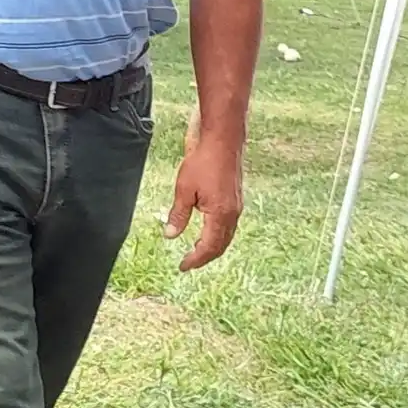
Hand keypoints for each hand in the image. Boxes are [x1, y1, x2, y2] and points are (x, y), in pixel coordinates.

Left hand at [164, 135, 244, 271]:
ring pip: (226, 236)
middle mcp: (233, 214)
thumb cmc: (203, 161)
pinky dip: (218, 234)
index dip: (196, 259)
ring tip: (196, 252)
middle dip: (205, 257)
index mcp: (220, 215)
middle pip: (220, 245)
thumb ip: (178, 215)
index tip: (183, 267)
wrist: (223, 141)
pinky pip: (229, 225)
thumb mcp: (184, 190)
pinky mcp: (235, 198)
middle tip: (189, 263)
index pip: (208, 247)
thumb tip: (170, 235)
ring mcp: (236, 206)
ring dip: (213, 247)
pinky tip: (208, 232)